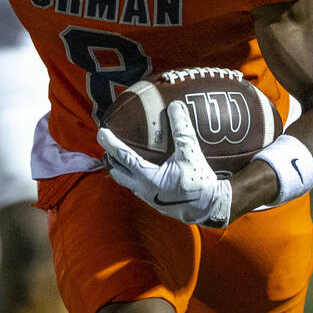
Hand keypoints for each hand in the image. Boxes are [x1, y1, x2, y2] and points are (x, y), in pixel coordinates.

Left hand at [97, 100, 231, 227]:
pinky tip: (142, 173)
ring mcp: (149, 198)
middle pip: (119, 173)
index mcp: (147, 177)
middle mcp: (143, 189)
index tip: (101, 132)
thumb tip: (175, 105)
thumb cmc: (199, 181)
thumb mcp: (191, 152)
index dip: (110, 143)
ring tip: (119, 160)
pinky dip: (134, 177)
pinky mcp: (157, 203)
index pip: (123, 157)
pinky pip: (139, 188)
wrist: (211, 207)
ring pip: (128, 183)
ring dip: (121, 170)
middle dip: (110, 160)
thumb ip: (182, 128)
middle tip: (106, 148)